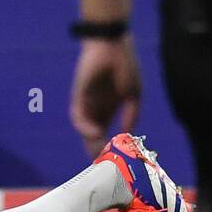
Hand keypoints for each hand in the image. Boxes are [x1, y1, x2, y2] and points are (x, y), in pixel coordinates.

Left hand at [70, 36, 140, 157]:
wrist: (112, 44)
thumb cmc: (125, 65)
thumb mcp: (134, 94)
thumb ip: (132, 115)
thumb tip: (128, 135)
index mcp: (110, 107)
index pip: (106, 133)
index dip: (110, 147)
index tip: (116, 161)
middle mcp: (96, 108)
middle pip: (94, 136)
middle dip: (98, 151)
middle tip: (103, 167)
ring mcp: (87, 103)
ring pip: (86, 129)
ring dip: (91, 143)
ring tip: (98, 155)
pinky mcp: (78, 96)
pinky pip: (78, 116)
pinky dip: (85, 127)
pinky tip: (95, 133)